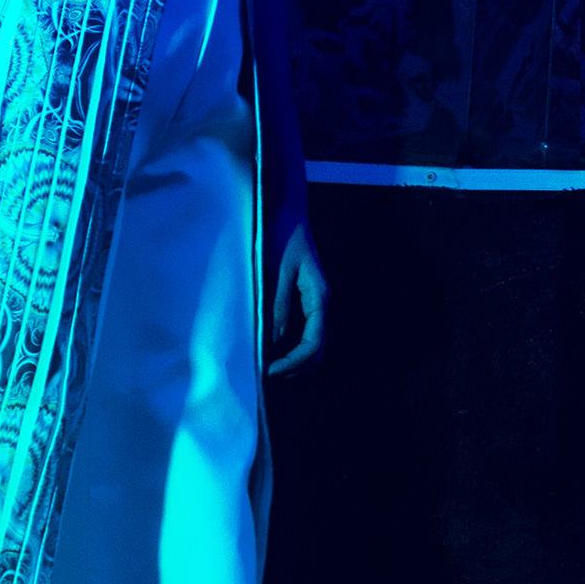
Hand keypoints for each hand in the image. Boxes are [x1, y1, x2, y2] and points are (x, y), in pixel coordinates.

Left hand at [267, 221, 328, 373]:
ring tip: (264, 364)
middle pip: (316, 348)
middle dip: (295, 366)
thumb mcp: (275, 271)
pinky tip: (268, 346)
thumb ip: (276, 305)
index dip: (293, 362)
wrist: (284, 209)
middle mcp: (319, 302)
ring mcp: (312, 300)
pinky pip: (301, 329)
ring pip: (310, 341)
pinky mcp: (302, 297)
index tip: (268, 371)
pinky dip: (287, 344)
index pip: (313, 342)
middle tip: (265, 374)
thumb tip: (272, 342)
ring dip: (291, 358)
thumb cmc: (279, 235)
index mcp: (318, 296)